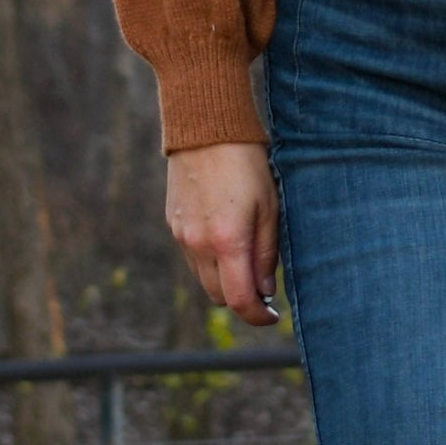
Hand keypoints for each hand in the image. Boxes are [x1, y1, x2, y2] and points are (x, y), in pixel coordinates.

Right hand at [165, 141, 281, 326]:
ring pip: (203, 278)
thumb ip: (267, 251)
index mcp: (227, 242)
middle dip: (241, 297)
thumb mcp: (270, 205)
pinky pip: (192, 257)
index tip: (273, 317)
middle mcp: (198, 245)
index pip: (239, 300)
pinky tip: (227, 234)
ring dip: (224, 278)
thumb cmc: (248, 163)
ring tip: (247, 253)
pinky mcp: (173, 224)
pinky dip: (210, 259)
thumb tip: (265, 290)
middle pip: (218, 296)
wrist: (207, 127)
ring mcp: (181, 236)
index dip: (257, 316)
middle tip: (264, 283)